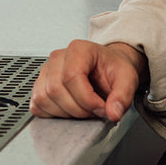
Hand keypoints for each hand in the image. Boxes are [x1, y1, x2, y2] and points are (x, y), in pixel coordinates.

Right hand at [29, 39, 147, 122]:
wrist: (106, 69)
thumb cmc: (113, 69)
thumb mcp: (128, 78)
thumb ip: (123, 95)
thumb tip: (113, 113)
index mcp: (79, 49)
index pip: (71, 77)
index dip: (87, 99)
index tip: (102, 108)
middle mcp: (58, 58)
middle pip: (56, 90)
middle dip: (78, 109)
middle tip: (94, 111)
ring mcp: (45, 72)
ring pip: (44, 99)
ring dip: (66, 113)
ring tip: (84, 109)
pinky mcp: (39, 86)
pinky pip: (37, 106)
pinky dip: (53, 114)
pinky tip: (71, 109)